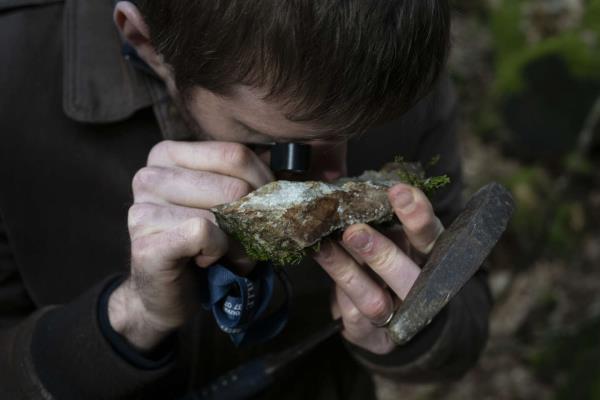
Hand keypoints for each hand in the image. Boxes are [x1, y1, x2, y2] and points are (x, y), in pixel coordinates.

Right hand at [108, 140, 273, 350]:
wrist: (167, 295)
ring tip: (227, 255)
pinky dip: (217, 252)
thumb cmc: (201, 244)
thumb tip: (285, 172)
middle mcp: (149, 176)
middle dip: (253, 222)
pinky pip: (203, 233)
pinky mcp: (145, 245)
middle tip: (246, 242)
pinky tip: (204, 261)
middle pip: (233, 186)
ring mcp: (140, 210)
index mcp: (168, 155)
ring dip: (238, 244)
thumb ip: (246, 180)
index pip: (235, 154)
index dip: (263, 185)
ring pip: (221, 212)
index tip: (264, 210)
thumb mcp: (223, 202)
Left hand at [312, 183, 443, 353]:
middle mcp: (419, 291)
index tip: (398, 191)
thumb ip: (380, 218)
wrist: (396, 317)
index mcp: (430, 258)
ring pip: (374, 301)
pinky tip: (323, 270)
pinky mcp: (373, 337)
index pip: (430, 237)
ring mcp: (397, 318)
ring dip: (348, 273)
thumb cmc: (392, 262)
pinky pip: (352, 317)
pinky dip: (337, 293)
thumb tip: (348, 188)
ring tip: (324, 248)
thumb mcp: (394, 235)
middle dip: (380, 253)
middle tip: (354, 231)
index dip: (417, 215)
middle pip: (407, 277)